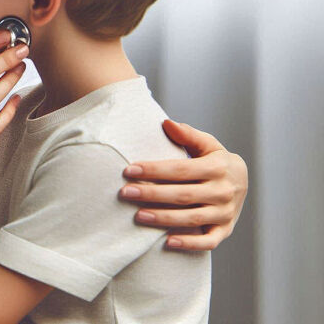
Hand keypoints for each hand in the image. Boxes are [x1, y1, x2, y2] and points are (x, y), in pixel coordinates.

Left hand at [118, 119, 248, 250]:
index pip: (180, 169)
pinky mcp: (225, 230)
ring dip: (164, 219)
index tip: (129, 170)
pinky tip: (167, 243)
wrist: (242, 181)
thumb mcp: (207, 144)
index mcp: (218, 167)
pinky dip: (190, 244)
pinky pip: (208, 241)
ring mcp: (225, 213)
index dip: (154, 170)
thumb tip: (166, 123)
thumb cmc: (214, 160)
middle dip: (152, 194)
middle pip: (183, 194)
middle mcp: (223, 191)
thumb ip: (188, 135)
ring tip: (138, 216)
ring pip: (192, 218)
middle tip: (125, 193)